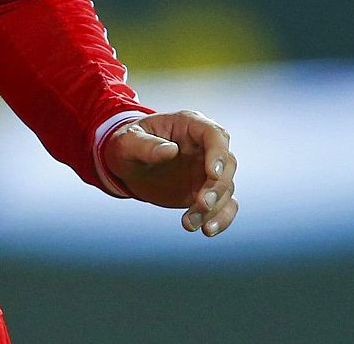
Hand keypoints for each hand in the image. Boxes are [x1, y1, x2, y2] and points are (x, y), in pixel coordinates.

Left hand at [102, 110, 237, 235]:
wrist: (127, 165)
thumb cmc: (126, 146)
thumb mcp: (126, 143)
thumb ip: (145, 145)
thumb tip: (171, 151)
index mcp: (188, 124)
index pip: (214, 134)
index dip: (218, 153)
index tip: (212, 174)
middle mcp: (204, 146)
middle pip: (227, 164)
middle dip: (217, 187)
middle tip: (200, 204)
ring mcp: (208, 169)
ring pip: (226, 188)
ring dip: (214, 208)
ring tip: (189, 223)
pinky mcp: (207, 191)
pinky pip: (225, 205)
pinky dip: (221, 219)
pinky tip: (206, 230)